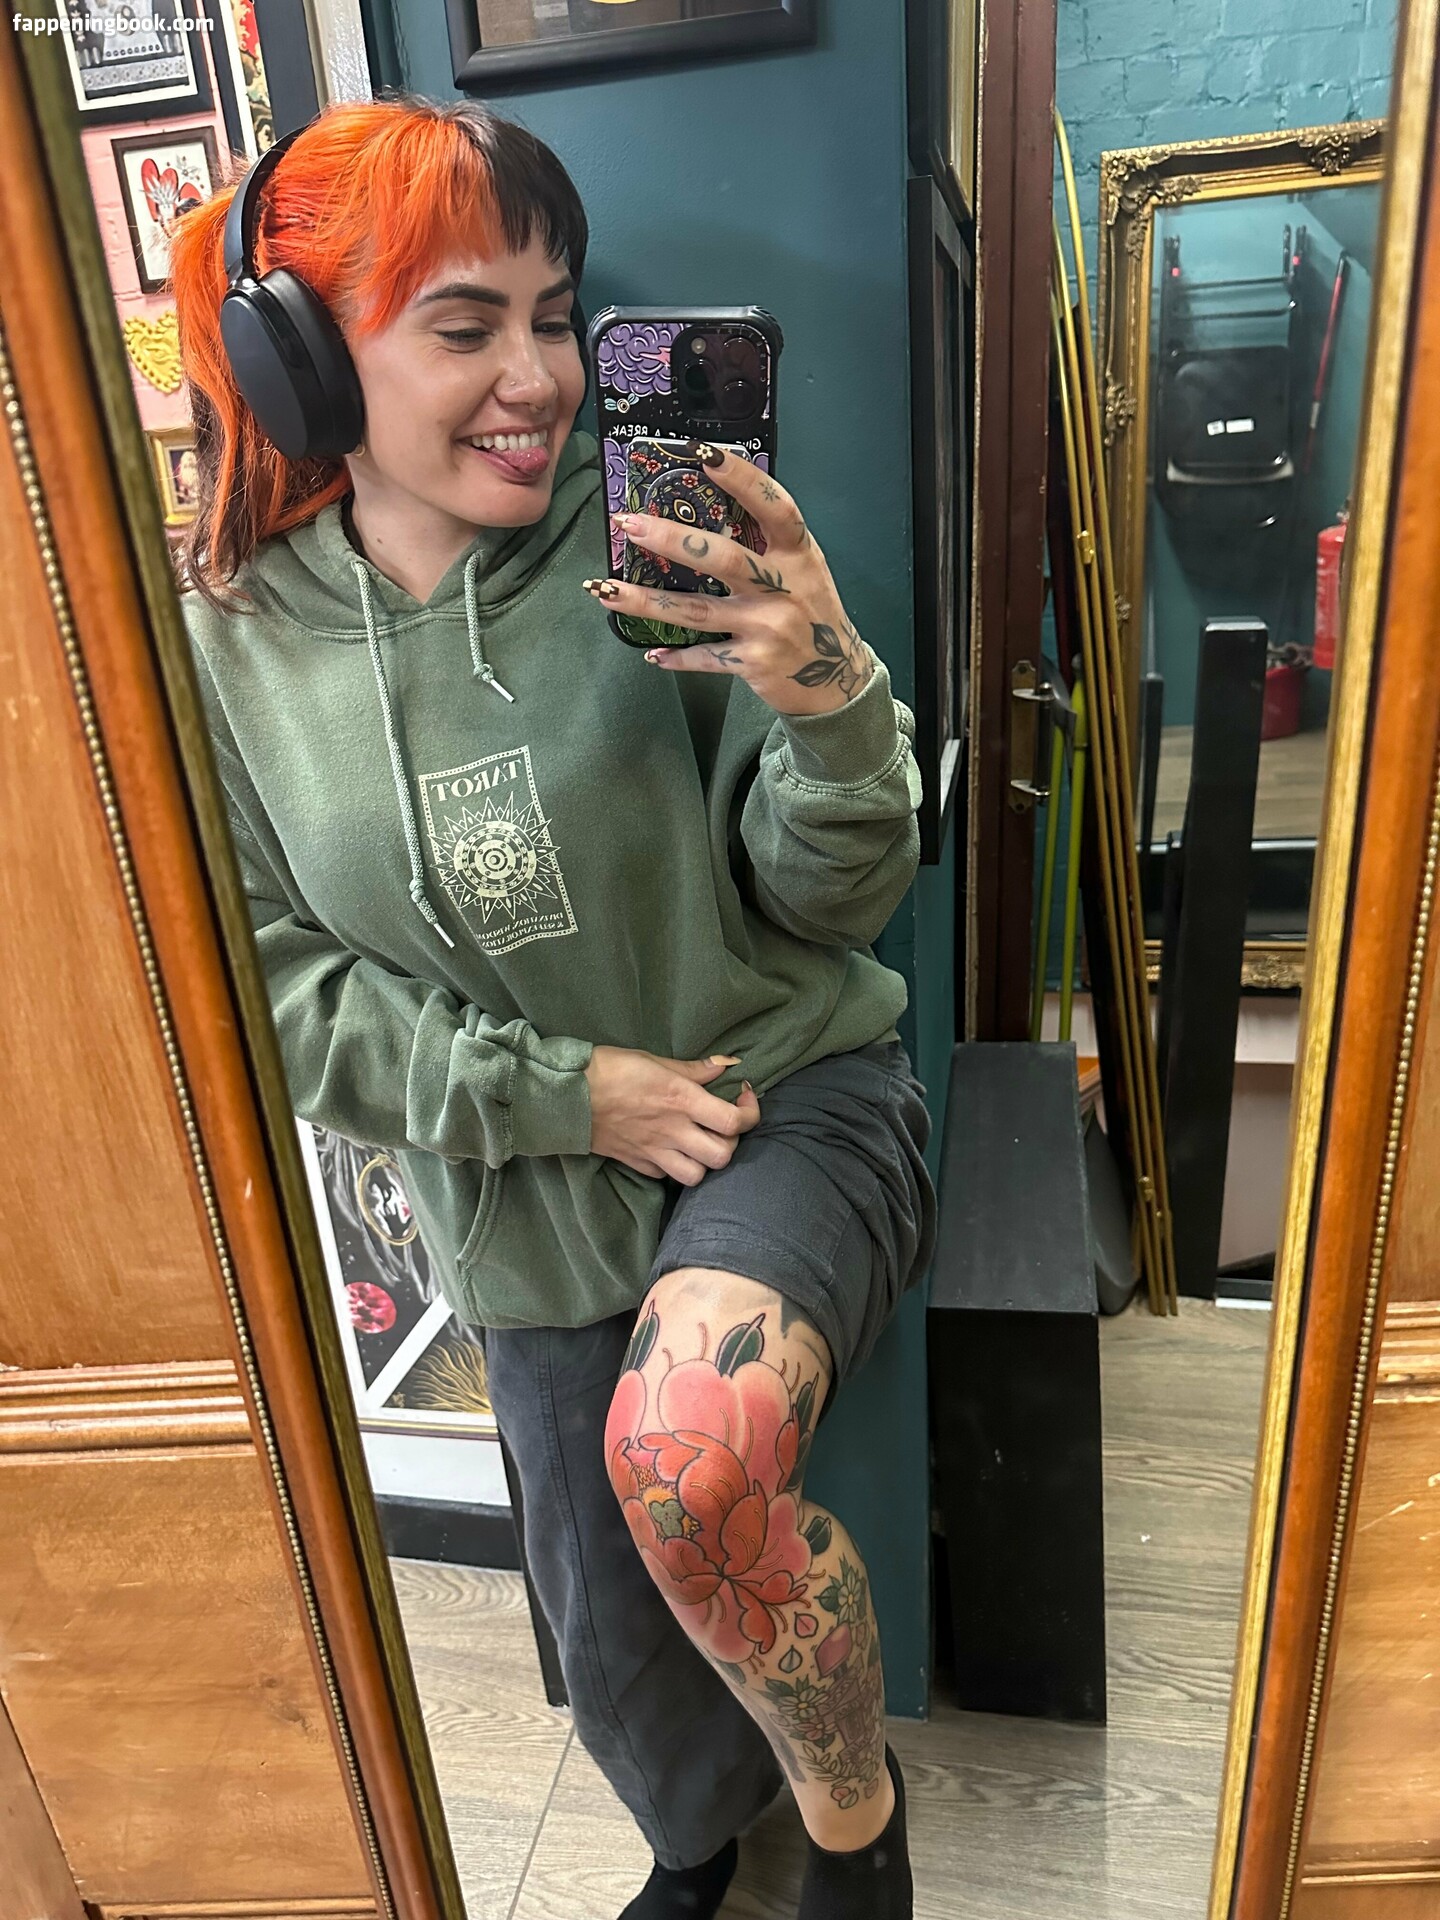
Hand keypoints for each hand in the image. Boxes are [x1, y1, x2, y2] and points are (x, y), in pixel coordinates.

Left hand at [582, 442, 876, 716]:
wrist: (838, 680)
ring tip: (605, 590)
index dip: (742, 479)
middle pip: (722, 558)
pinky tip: (650, 652)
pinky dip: (676, 656)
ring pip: (697, 610)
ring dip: (646, 601)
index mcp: (799, 555)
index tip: (703, 454)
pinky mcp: (753, 664)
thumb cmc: (812, 615)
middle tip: (627, 524)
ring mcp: (767, 627)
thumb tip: (709, 507)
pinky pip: (705, 657)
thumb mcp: (803, 570)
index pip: (774, 508)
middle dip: (671, 539)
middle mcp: (784, 588)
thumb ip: (768, 545)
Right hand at [585, 1045, 760, 1184]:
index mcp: (681, 1100)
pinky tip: (670, 1150)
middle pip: (722, 1156)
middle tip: (722, 1125)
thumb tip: (725, 1066)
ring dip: (704, 1162)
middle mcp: (673, 1131)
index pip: (734, 1121)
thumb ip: (694, 1069)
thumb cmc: (610, 1068)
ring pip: (697, 1176)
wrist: (567, 1094)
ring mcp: (654, 1151)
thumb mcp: (654, 1060)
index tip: (743, 1097)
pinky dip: (673, 1167)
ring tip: (699, 1144)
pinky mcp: (636, 1163)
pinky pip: (665, 1176)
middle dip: (731, 1143)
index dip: (750, 1112)